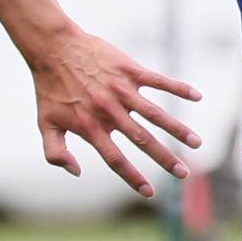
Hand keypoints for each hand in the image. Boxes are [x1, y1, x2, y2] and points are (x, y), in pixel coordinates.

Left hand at [31, 29, 201, 198]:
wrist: (51, 47)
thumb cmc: (49, 87)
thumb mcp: (45, 122)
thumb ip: (55, 151)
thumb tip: (76, 172)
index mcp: (90, 126)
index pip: (115, 159)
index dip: (132, 177)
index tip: (150, 193)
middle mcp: (109, 111)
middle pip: (142, 140)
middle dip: (165, 159)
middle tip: (183, 173)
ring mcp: (122, 90)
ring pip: (155, 114)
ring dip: (177, 129)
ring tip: (196, 143)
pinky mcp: (129, 70)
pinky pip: (158, 80)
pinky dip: (178, 87)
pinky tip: (197, 96)